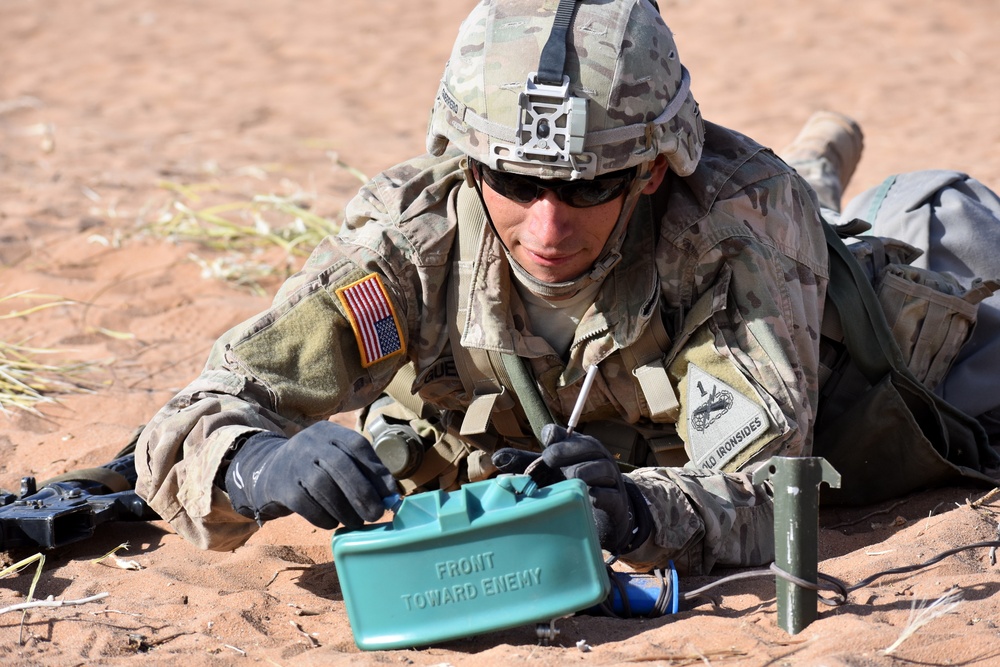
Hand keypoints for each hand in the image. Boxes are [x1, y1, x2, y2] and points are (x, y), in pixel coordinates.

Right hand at [225, 421, 396, 529]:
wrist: (269, 471)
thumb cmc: (316, 467)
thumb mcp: (336, 457)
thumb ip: (362, 471)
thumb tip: (390, 496)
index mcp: (329, 432)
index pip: (357, 445)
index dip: (376, 471)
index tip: (390, 494)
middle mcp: (311, 443)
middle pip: (340, 465)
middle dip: (363, 493)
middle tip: (376, 514)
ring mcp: (294, 464)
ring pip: (323, 487)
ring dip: (345, 509)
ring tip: (356, 522)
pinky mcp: (282, 487)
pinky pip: (306, 505)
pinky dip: (324, 517)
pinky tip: (333, 522)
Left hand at [492, 424, 650, 554]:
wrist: (603, 517)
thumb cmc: (571, 487)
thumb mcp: (547, 473)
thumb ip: (524, 464)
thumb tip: (496, 458)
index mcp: (578, 447)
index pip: (567, 433)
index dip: (555, 435)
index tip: (546, 440)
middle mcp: (597, 458)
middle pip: (587, 445)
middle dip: (566, 450)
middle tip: (549, 460)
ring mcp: (609, 479)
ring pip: (601, 467)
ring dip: (583, 472)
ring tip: (570, 478)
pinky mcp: (616, 501)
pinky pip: (610, 494)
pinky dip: (598, 494)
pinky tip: (587, 496)